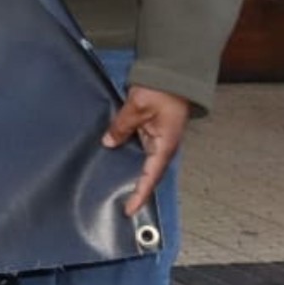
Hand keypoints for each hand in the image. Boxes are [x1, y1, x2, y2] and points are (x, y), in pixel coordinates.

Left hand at [103, 83, 190, 219]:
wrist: (174, 75)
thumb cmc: (162, 90)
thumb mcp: (137, 108)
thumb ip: (122, 126)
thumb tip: (110, 142)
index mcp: (165, 145)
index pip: (150, 176)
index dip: (140, 194)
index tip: (130, 209)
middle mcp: (164, 147)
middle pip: (149, 175)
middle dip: (137, 191)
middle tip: (121, 207)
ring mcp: (159, 140)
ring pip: (144, 164)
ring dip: (133, 176)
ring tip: (115, 191)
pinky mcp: (153, 133)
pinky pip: (141, 152)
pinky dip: (130, 160)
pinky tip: (116, 163)